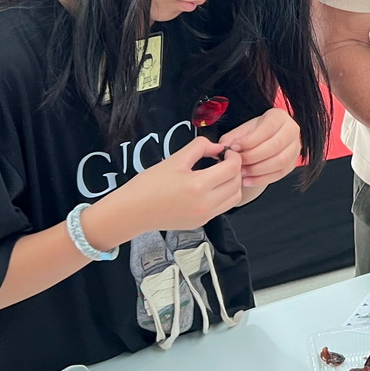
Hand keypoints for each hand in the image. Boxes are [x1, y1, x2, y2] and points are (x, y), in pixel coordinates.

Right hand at [105, 136, 243, 237]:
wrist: (132, 211)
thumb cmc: (149, 184)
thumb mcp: (175, 159)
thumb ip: (200, 147)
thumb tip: (218, 147)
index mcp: (198, 185)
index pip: (232, 168)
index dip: (233, 156)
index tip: (225, 152)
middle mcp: (205, 204)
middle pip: (237, 183)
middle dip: (235, 169)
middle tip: (224, 161)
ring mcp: (204, 216)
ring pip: (234, 198)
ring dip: (233, 183)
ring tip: (219, 174)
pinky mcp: (201, 223)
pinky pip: (223, 208)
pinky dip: (224, 196)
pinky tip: (211, 187)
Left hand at [220, 108, 301, 190]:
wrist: (264, 143)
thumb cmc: (253, 134)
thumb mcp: (242, 131)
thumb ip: (233, 137)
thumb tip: (224, 146)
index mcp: (278, 116)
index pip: (268, 128)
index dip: (250, 140)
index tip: (234, 148)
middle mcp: (292, 129)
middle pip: (276, 145)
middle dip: (254, 156)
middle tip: (238, 163)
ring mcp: (295, 147)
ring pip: (280, 161)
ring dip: (258, 169)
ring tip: (242, 172)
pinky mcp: (293, 163)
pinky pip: (280, 173)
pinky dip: (263, 179)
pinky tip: (248, 180)